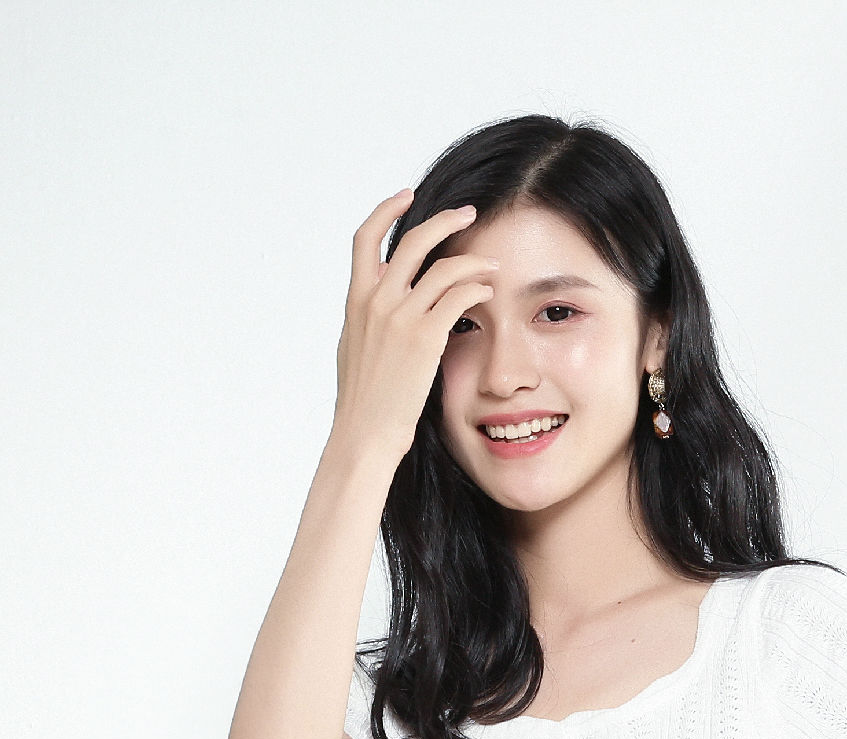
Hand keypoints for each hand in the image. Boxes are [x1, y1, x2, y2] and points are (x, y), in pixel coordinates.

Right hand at [331, 190, 497, 464]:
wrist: (363, 435)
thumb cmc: (362, 403)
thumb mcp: (354, 350)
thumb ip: (366, 319)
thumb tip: (375, 302)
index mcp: (355, 301)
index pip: (365, 238)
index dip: (386, 210)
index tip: (407, 195)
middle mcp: (375, 302)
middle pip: (412, 240)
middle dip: (445, 220)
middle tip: (469, 214)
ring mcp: (400, 318)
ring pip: (444, 266)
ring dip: (474, 259)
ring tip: (493, 264)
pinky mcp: (424, 338)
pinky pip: (459, 296)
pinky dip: (477, 288)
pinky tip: (488, 293)